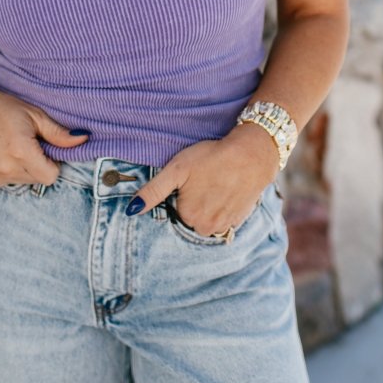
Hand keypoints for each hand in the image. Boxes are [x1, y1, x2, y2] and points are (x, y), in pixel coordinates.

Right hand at [0, 77, 88, 187]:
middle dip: (39, 165)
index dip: (53, 162)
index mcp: (21, 152)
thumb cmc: (5, 107)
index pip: (51, 176)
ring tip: (13, 146)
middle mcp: (5, 168)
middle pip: (38, 179)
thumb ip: (59, 133)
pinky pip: (6, 181)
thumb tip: (84, 140)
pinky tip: (1, 152)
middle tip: (29, 143)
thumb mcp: (35, 115)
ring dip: (24, 168)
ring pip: (23, 182)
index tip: (45, 147)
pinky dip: (9, 170)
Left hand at [126, 124, 279, 234]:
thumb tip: (131, 210)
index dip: (180, 192)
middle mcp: (206, 228)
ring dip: (208, 204)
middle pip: (191, 216)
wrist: (251, 155)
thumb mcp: (176, 170)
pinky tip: (226, 189)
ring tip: (215, 182)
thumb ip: (152, 192)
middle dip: (193, 201)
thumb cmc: (211, 158)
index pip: (175, 209)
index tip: (190, 179)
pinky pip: (224, 217)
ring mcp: (225, 226)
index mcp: (188, 217)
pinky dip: (223, 206)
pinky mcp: (239, 219)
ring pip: (207, 217)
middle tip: (203, 179)